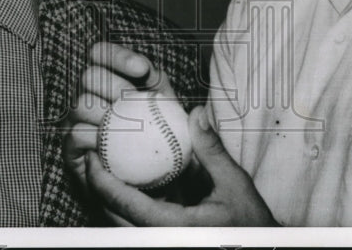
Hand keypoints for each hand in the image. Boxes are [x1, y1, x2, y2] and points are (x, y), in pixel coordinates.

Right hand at [63, 41, 175, 188]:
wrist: (153, 188)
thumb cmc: (170, 152)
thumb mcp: (182, 131)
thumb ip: (189, 119)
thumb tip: (201, 114)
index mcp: (117, 80)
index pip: (104, 54)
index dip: (119, 56)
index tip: (142, 70)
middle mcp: (94, 96)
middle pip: (90, 75)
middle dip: (112, 85)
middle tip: (132, 100)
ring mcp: (80, 120)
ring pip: (80, 104)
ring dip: (101, 112)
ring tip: (122, 124)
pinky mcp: (72, 147)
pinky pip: (75, 135)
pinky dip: (91, 139)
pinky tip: (107, 144)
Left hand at [84, 105, 278, 226]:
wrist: (260, 248)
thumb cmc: (249, 223)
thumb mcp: (235, 183)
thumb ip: (211, 150)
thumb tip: (195, 114)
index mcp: (176, 229)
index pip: (127, 206)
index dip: (102, 182)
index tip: (92, 158)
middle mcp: (162, 240)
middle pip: (113, 219)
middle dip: (96, 190)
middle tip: (91, 159)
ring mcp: (162, 242)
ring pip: (121, 226)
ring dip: (108, 200)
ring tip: (101, 170)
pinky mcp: (165, 240)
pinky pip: (135, 227)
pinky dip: (125, 207)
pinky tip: (126, 185)